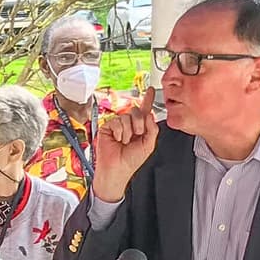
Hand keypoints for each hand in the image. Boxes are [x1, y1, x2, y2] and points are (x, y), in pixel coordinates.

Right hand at [93, 85, 156, 203]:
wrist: (117, 169)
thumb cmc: (131, 161)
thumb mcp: (148, 145)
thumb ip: (152, 129)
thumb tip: (149, 114)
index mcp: (139, 128)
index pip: (144, 111)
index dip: (147, 100)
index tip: (150, 90)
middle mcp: (128, 125)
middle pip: (136, 112)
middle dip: (139, 124)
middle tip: (136, 135)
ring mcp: (118, 125)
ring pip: (127, 117)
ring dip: (128, 132)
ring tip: (124, 141)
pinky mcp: (108, 127)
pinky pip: (116, 122)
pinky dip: (119, 133)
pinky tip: (117, 140)